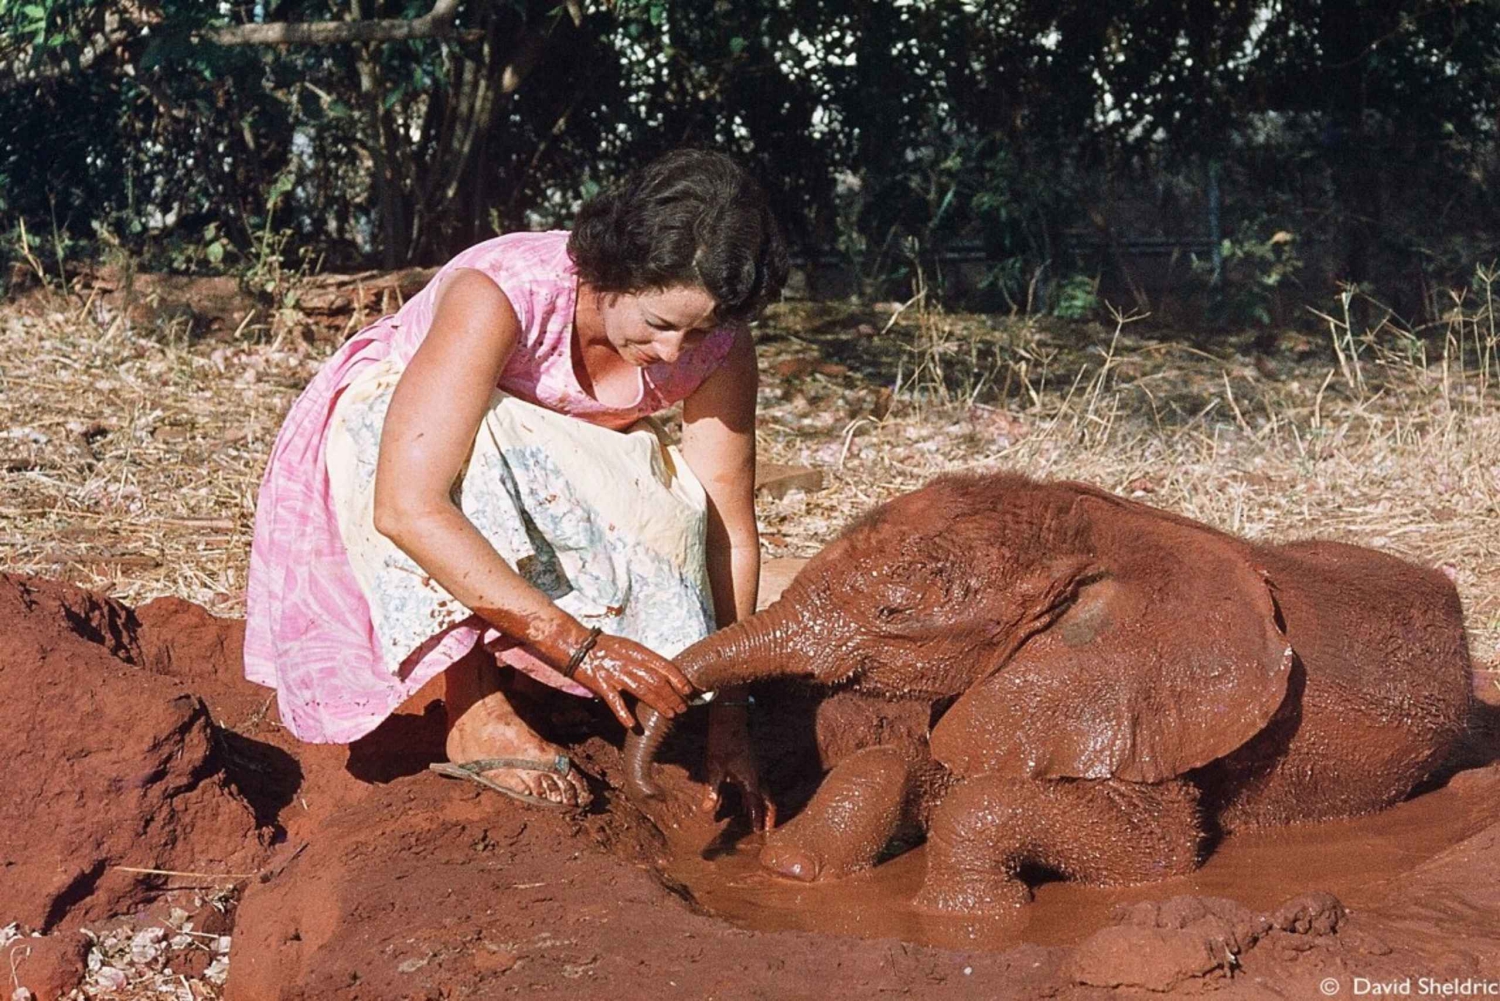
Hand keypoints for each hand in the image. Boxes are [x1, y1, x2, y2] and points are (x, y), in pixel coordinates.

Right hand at [569, 633, 693, 728]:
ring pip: (643, 691)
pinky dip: (624, 714)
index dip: (679, 679)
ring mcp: (616, 674)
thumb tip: (662, 672)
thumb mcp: (629, 646)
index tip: (688, 690)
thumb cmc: (603, 646)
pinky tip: (633, 726)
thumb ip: (644, 659)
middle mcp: (629, 662)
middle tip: (682, 708)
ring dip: (659, 704)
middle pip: (657, 681)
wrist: (576, 645)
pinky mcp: (601, 685)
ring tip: (670, 714)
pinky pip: (614, 701)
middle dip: (672, 696)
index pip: (664, 665)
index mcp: (638, 651)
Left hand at [700, 697, 774, 831]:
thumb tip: (707, 810)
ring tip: (761, 820)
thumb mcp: (714, 767)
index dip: (758, 819)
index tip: (759, 832)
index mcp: (750, 779)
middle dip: (769, 815)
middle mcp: (757, 776)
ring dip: (764, 806)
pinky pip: (759, 785)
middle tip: (768, 829)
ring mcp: (756, 769)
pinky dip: (757, 797)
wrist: (730, 721)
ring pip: (765, 792)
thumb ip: (713, 790)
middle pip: (768, 800)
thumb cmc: (722, 743)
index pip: (757, 805)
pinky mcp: (752, 764)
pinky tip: (748, 800)